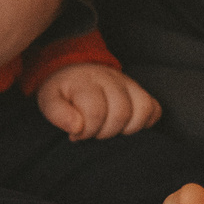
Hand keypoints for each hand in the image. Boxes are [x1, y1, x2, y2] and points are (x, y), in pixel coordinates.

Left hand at [35, 64, 161, 140]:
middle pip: (121, 112)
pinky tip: (127, 126)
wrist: (74, 68)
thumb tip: (76, 128)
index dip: (87, 131)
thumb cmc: (63, 91)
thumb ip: (58, 114)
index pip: (96, 111)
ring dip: (127, 128)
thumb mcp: (49, 100)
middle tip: (93, 132)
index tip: (76, 135)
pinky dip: (145, 122)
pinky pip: (154, 107)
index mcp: (85, 82)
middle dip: (106, 131)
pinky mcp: (139, 90)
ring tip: (109, 129)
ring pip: (142, 108)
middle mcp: (110, 79)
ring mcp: (127, 83)